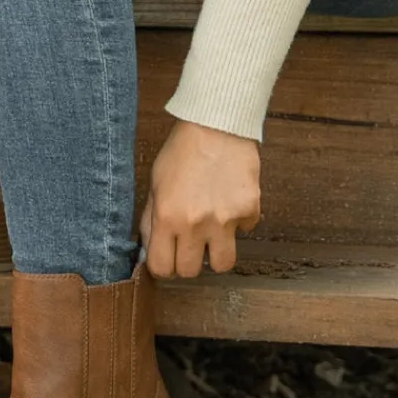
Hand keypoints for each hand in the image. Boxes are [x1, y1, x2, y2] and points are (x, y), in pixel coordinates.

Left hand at [139, 119, 260, 278]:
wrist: (216, 125)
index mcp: (167, 216)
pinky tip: (229, 201)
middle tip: (189, 245)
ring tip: (212, 233)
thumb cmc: (182, 151)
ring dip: (216, 252)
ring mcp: (225, 220)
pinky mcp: (249, 211)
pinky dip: (238, 222)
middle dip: (188, 262)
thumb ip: (151, 218)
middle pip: (190, 272)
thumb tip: (148, 248)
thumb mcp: (155, 183)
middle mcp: (195, 224)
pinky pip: (244, 232)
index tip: (167, 257)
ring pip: (222, 264)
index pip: (162, 268)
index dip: (163, 266)